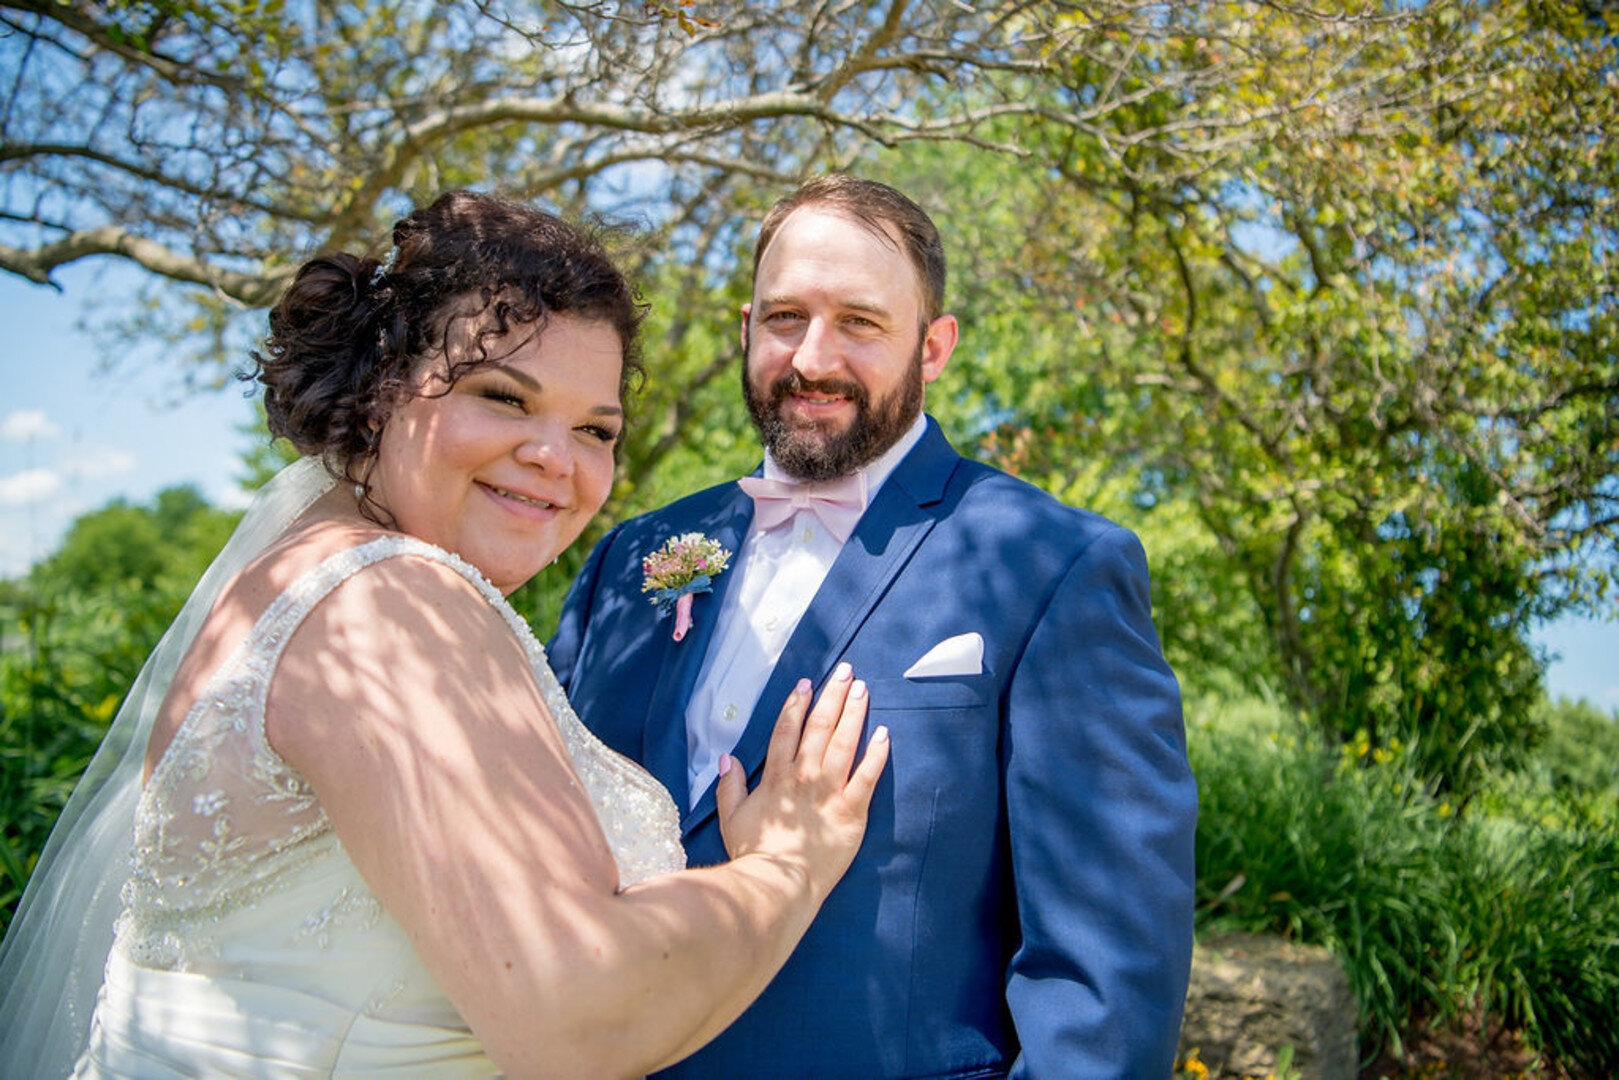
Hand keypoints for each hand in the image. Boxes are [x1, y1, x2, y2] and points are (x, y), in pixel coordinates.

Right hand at [714, 663, 889, 900]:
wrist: (778, 885)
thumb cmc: (754, 855)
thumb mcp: (731, 818)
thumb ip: (728, 786)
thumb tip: (727, 757)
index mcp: (776, 778)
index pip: (787, 730)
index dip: (796, 704)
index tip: (806, 684)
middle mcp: (804, 777)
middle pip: (820, 727)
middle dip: (833, 696)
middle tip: (846, 672)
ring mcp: (829, 792)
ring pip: (844, 742)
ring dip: (854, 713)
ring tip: (863, 689)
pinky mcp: (852, 811)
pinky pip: (868, 776)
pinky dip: (877, 753)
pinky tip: (884, 733)